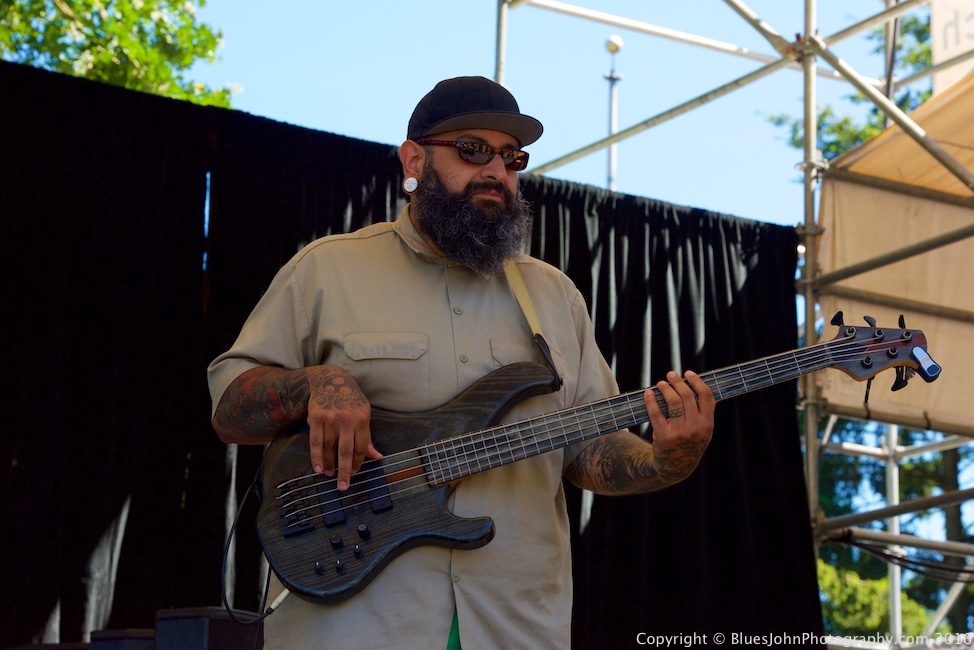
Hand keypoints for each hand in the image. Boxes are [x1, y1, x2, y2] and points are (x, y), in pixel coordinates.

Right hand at [306, 365, 381, 489]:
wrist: (330, 380)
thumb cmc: (350, 400)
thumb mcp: (363, 414)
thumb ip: (367, 438)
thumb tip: (378, 457)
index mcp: (362, 419)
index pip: (361, 447)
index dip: (357, 462)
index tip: (353, 472)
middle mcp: (347, 419)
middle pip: (345, 451)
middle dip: (344, 471)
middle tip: (343, 487)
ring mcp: (330, 418)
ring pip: (329, 448)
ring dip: (329, 465)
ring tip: (329, 475)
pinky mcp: (316, 417)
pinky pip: (315, 442)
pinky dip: (316, 457)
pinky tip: (318, 468)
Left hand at [644, 370, 714, 482]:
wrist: (676, 466)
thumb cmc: (690, 443)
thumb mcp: (703, 431)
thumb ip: (704, 412)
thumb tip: (698, 386)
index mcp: (707, 424)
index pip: (706, 396)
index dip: (697, 382)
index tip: (688, 373)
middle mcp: (695, 427)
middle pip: (687, 396)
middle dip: (678, 382)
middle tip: (670, 374)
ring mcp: (680, 432)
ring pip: (672, 402)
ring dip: (665, 388)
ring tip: (660, 383)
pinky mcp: (664, 436)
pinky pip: (656, 413)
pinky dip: (651, 400)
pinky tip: (648, 393)